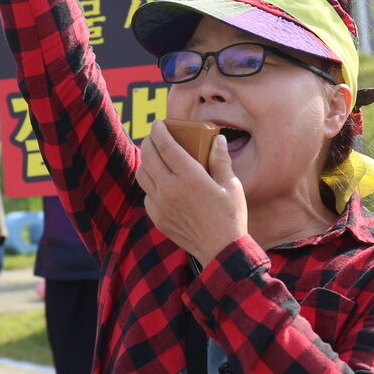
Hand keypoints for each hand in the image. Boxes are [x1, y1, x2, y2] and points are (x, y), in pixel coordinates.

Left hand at [136, 121, 245, 265]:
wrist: (220, 250)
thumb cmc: (230, 216)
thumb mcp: (231, 185)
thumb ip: (221, 160)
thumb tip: (218, 139)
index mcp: (189, 177)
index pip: (166, 146)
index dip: (160, 131)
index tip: (158, 123)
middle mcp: (170, 189)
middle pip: (149, 157)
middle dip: (149, 141)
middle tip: (155, 136)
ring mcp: (161, 205)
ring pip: (143, 175)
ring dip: (146, 161)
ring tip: (154, 155)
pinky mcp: (157, 218)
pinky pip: (147, 194)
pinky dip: (150, 183)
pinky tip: (160, 181)